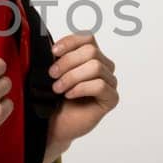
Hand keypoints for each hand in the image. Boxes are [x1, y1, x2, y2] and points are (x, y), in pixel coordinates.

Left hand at [45, 33, 118, 147]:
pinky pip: (100, 85)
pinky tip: (69, 95)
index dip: (70, 42)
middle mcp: (104, 67)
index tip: (53, 52)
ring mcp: (109, 82)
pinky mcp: (111, 98)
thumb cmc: (54, 98)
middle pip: (91, 52)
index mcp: (91, 56)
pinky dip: (81, 88)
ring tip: (58, 88)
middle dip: (67, 62)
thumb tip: (51, 44)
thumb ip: (57, 57)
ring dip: (72, 77)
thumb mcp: (53, 73)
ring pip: (95, 67)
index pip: (88, 38)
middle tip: (52, 74)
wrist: (54, 124)